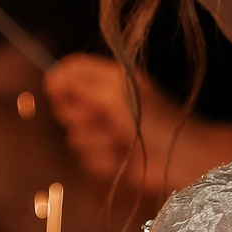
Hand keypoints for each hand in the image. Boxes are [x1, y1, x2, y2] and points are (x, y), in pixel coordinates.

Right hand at [44, 54, 153, 185]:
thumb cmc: (157, 122)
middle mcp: (104, 103)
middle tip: (103, 118)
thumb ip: (81, 86)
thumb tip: (51, 78)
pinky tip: (122, 158)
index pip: (72, 70)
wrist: (181, 159)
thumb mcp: (116, 96)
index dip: (60, 80)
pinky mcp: (107, 157)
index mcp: (109, 80)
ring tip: (120, 140)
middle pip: (65, 105)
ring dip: (97, 141)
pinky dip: (104, 161)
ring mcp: (105, 131)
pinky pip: (86, 159)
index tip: (56, 91)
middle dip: (81, 116)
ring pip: (74, 136)